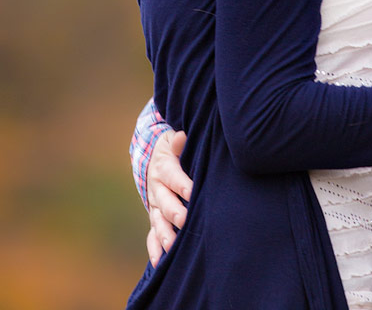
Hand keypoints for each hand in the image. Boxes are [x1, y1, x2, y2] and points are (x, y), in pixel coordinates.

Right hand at [146, 129, 191, 266]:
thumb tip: (181, 137)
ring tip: (172, 246)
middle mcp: (157, 190)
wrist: (153, 160)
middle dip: (175, 212)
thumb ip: (178, 142)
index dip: (182, 184)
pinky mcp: (155, 219)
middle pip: (165, 203)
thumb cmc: (173, 150)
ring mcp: (155, 206)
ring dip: (165, 234)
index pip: (173, 177)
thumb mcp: (172, 141)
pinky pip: (152, 236)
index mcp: (163, 169)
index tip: (192, 191)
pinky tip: (159, 263)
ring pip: (158, 222)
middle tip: (185, 220)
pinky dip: (154, 249)